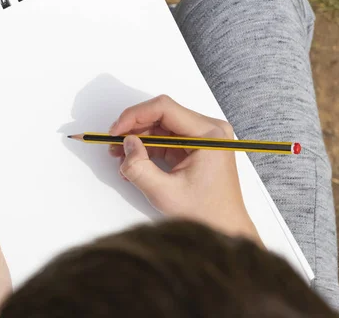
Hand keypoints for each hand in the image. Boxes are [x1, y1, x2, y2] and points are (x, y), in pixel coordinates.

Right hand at [109, 95, 261, 243]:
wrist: (225, 231)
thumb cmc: (206, 214)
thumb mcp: (164, 192)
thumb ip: (139, 167)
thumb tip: (126, 144)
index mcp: (208, 134)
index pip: (164, 109)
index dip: (134, 116)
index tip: (115, 131)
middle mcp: (209, 130)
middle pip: (161, 115)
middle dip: (134, 128)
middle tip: (114, 144)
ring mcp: (203, 138)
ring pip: (161, 126)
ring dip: (138, 139)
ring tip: (121, 155)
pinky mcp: (195, 147)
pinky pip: (166, 139)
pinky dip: (148, 148)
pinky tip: (134, 162)